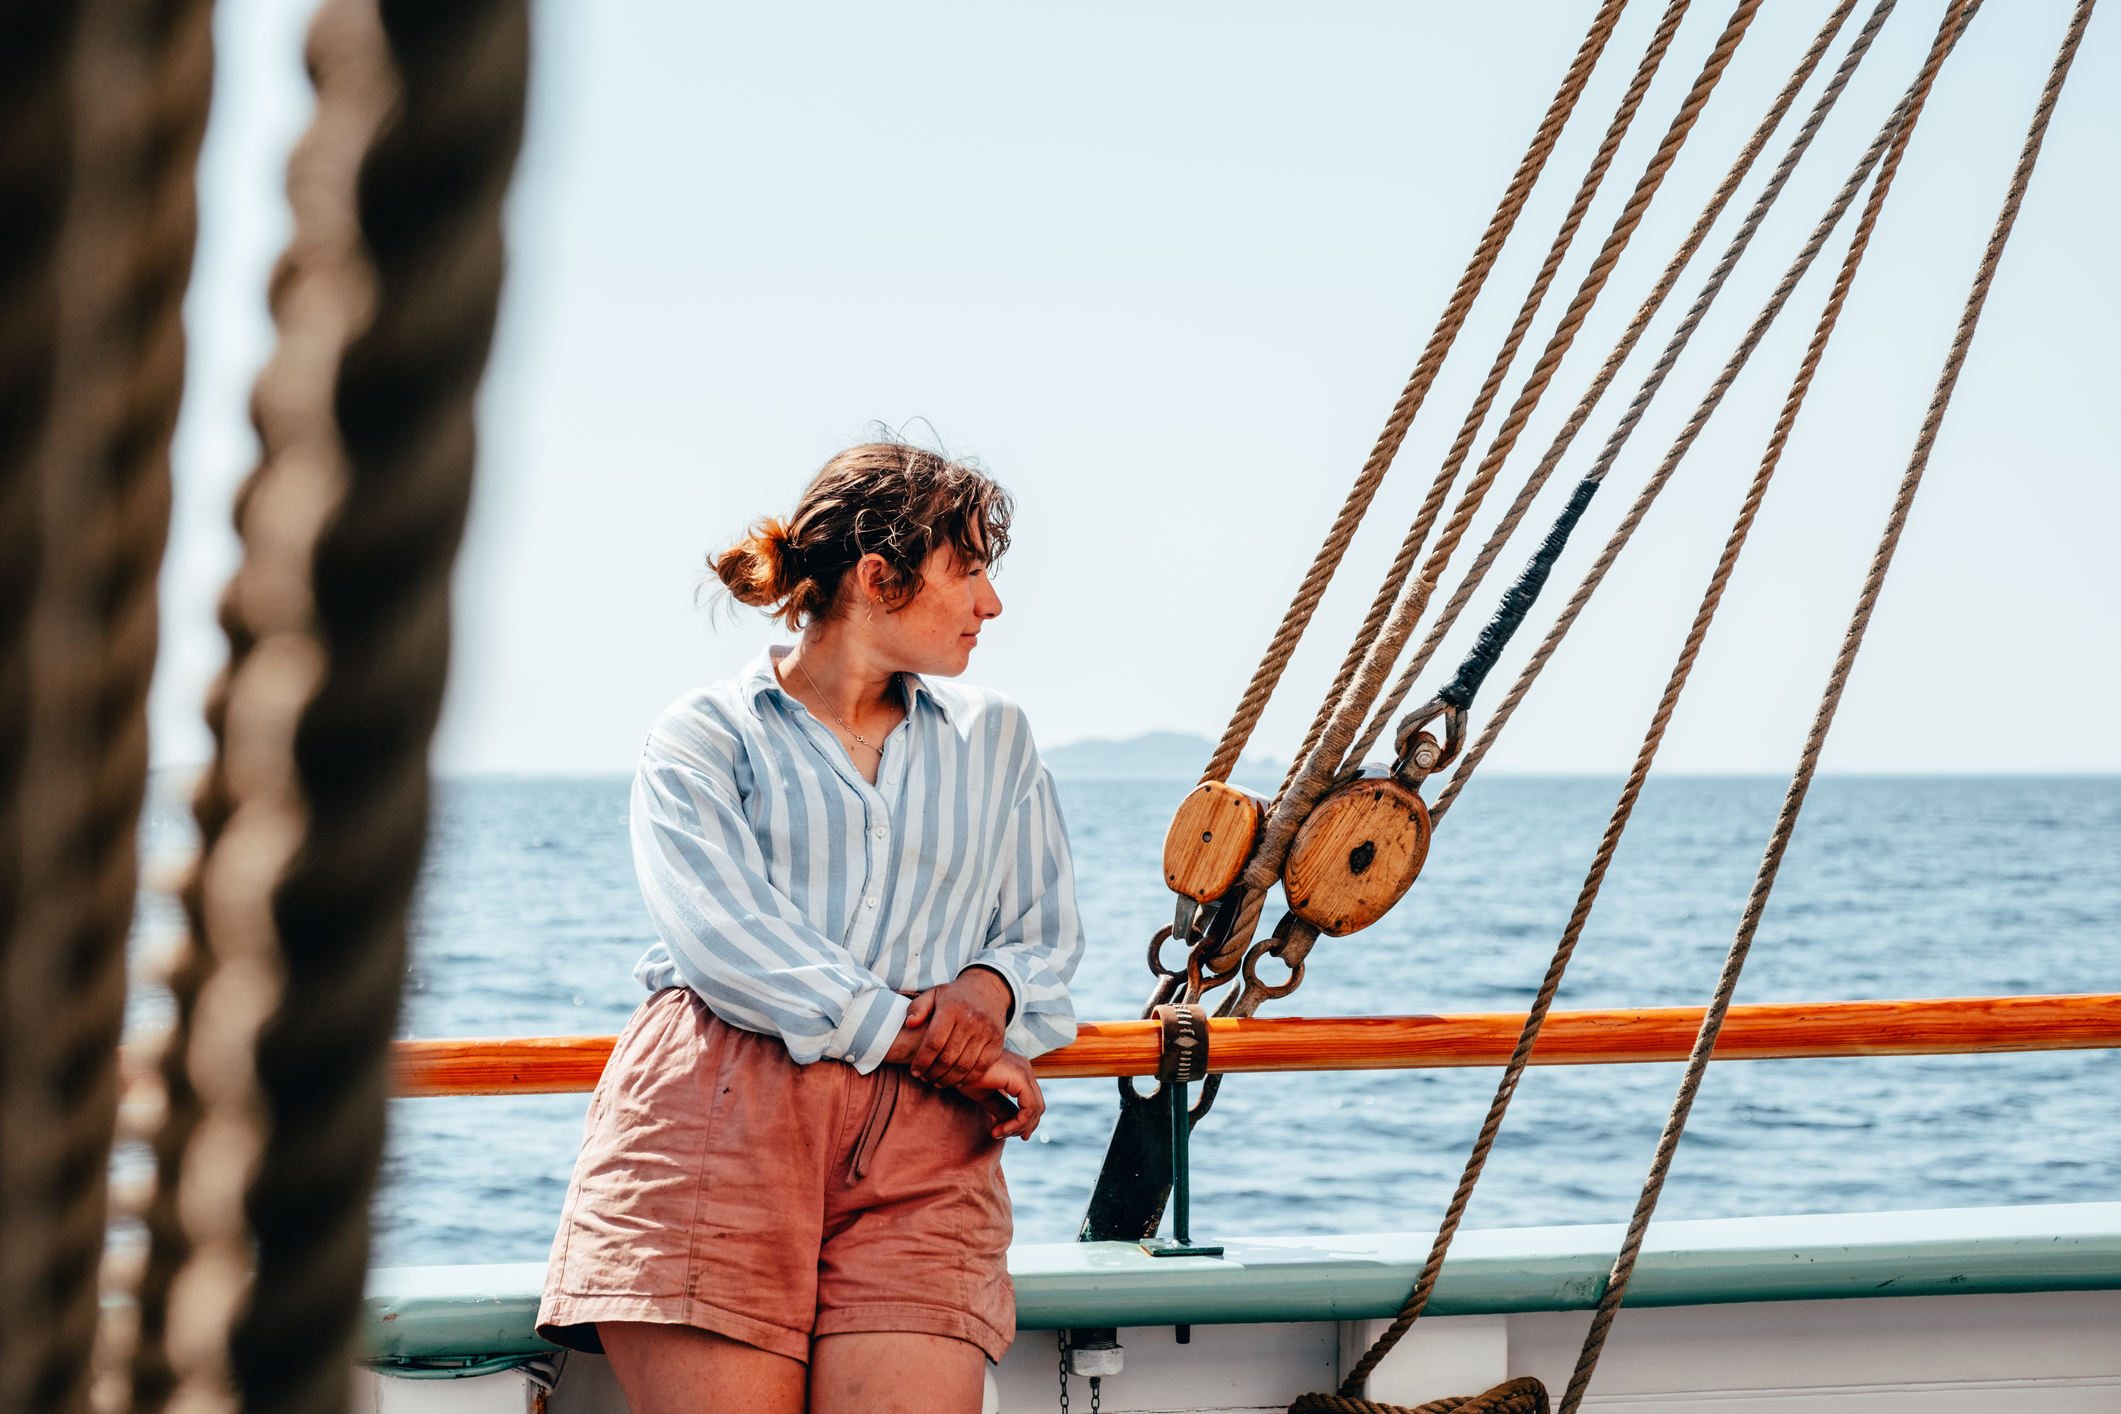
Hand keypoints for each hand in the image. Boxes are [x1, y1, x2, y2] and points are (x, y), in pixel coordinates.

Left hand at [897, 968, 1010, 1089]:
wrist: (988, 990)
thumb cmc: (954, 996)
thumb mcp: (933, 994)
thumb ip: (918, 1008)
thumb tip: (909, 1024)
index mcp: (951, 1009)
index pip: (934, 1043)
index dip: (922, 1061)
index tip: (915, 1072)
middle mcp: (971, 1020)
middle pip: (948, 1058)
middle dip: (933, 1073)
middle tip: (925, 1078)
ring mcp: (986, 1032)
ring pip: (964, 1066)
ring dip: (948, 1079)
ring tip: (938, 1082)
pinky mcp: (997, 1042)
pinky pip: (982, 1067)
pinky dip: (968, 1079)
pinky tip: (957, 1081)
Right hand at [958, 1049, 1044, 1140]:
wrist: (952, 1063)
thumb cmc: (964, 1075)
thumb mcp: (987, 1096)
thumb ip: (1002, 1108)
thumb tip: (1014, 1126)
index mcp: (1019, 1071)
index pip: (1032, 1102)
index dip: (1023, 1123)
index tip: (1003, 1134)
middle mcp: (1025, 1068)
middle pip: (1038, 1106)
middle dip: (1022, 1127)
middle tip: (1000, 1135)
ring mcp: (1025, 1070)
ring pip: (1036, 1109)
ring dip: (1018, 1127)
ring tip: (997, 1133)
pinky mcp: (1021, 1076)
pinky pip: (1029, 1108)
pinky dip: (1018, 1123)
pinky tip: (1000, 1129)